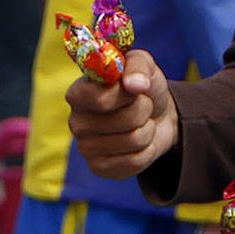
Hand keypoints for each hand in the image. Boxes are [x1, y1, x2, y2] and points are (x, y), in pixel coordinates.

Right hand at [67, 48, 178, 179]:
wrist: (158, 116)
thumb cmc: (143, 88)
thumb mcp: (143, 65)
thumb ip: (137, 67)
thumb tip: (135, 85)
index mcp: (78, 92)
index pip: (102, 100)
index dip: (128, 94)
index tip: (134, 88)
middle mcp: (76, 121)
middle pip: (125, 120)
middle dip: (144, 109)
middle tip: (142, 106)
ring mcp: (85, 148)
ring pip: (135, 140)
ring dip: (149, 129)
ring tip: (142, 122)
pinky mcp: (99, 168)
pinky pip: (136, 161)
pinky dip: (148, 150)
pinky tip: (140, 143)